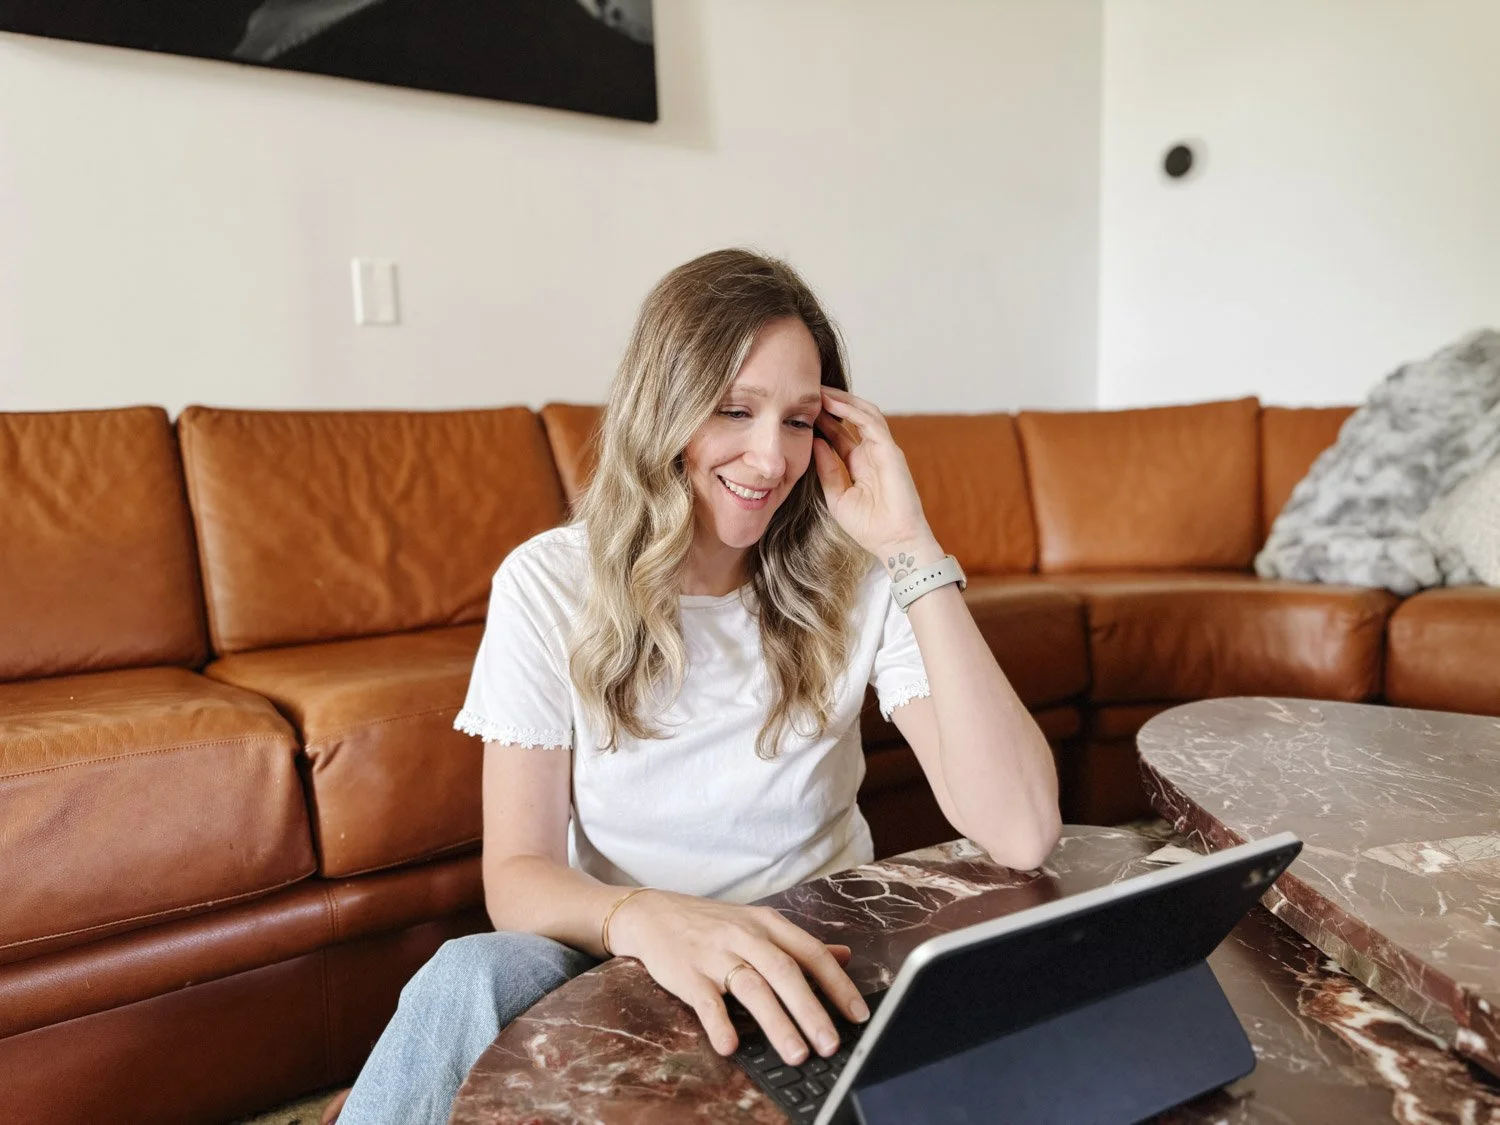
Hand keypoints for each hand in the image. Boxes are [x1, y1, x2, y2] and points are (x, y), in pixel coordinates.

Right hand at [606, 889, 869, 1063]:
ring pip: (752, 987)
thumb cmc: (712, 924)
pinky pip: (706, 1001)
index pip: (811, 953)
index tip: (858, 1015)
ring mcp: (716, 955)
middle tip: (832, 1044)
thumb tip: (845, 956)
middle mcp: (745, 937)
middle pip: (785, 973)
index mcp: (768, 925)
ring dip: (777, 1023)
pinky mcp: (687, 974)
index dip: (837, 984)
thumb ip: (800, 944)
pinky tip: (731, 1045)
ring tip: (796, 1054)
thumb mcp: (759, 924)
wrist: (653, 913)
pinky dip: (719, 1023)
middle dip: (812, 1010)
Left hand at [813, 387, 931, 559]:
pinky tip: (833, 403)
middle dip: (832, 403)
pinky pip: (871, 423)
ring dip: (842, 400)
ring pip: (864, 413)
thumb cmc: (869, 527)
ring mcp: (883, 450)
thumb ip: (827, 470)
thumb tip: (816, 443)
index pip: (840, 434)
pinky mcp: (891, 451)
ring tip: (819, 391)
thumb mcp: (838, 497)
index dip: (823, 420)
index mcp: (860, 464)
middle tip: (809, 392)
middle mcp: (873, 453)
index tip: (802, 410)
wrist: (893, 543)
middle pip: (852, 418)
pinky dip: (852, 411)